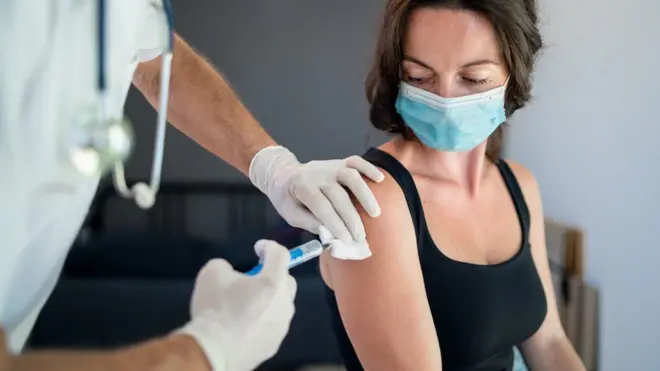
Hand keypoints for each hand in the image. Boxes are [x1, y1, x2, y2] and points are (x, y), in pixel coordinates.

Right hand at [178, 240, 296, 370]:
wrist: (214, 350)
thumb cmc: (215, 308)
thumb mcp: (212, 273)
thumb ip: (226, 266)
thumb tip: (230, 273)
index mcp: (273, 281)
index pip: (281, 254)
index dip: (270, 247)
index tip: (258, 248)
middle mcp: (284, 302)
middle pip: (287, 281)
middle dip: (273, 275)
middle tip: (252, 279)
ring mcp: (282, 325)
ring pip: (281, 305)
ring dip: (269, 299)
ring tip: (247, 304)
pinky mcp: (275, 343)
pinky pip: (273, 324)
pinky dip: (263, 320)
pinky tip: (246, 324)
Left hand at [249, 146, 384, 243]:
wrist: (284, 174)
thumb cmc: (288, 198)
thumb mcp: (290, 214)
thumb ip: (309, 223)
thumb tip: (330, 234)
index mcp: (302, 187)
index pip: (322, 208)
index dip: (336, 225)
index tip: (346, 240)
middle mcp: (317, 174)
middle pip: (339, 196)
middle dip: (351, 219)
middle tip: (360, 236)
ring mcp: (329, 166)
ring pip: (351, 176)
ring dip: (365, 195)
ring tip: (375, 213)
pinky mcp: (339, 162)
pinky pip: (355, 161)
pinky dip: (369, 168)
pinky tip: (380, 179)